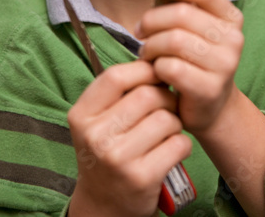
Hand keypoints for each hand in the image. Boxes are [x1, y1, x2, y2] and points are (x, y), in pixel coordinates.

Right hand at [67, 60, 191, 216]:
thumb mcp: (97, 120)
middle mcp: (95, 136)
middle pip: (147, 95)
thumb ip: (118, 92)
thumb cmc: (107, 150)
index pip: (115, 76)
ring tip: (167, 130)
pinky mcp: (141, 178)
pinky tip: (172, 149)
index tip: (155, 74)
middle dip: (165, 97)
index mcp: (81, 115)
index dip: (142, 69)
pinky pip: (178, 143)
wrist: (104, 204)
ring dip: (175, 121)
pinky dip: (182, 144)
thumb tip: (156, 61)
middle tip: (167, 105)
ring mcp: (117, 159)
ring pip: (166, 118)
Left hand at [135, 0, 243, 136]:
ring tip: (145, 52)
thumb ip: (181, 5)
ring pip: (174, 40)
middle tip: (139, 32)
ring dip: (151, 45)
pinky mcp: (210, 89)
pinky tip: (154, 70)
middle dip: (152, 20)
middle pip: (182, 14)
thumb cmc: (195, 61)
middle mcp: (233, 39)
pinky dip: (156, 67)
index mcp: (230, 18)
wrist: (210, 108)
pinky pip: (171, 67)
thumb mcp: (194, 30)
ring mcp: (225, 65)